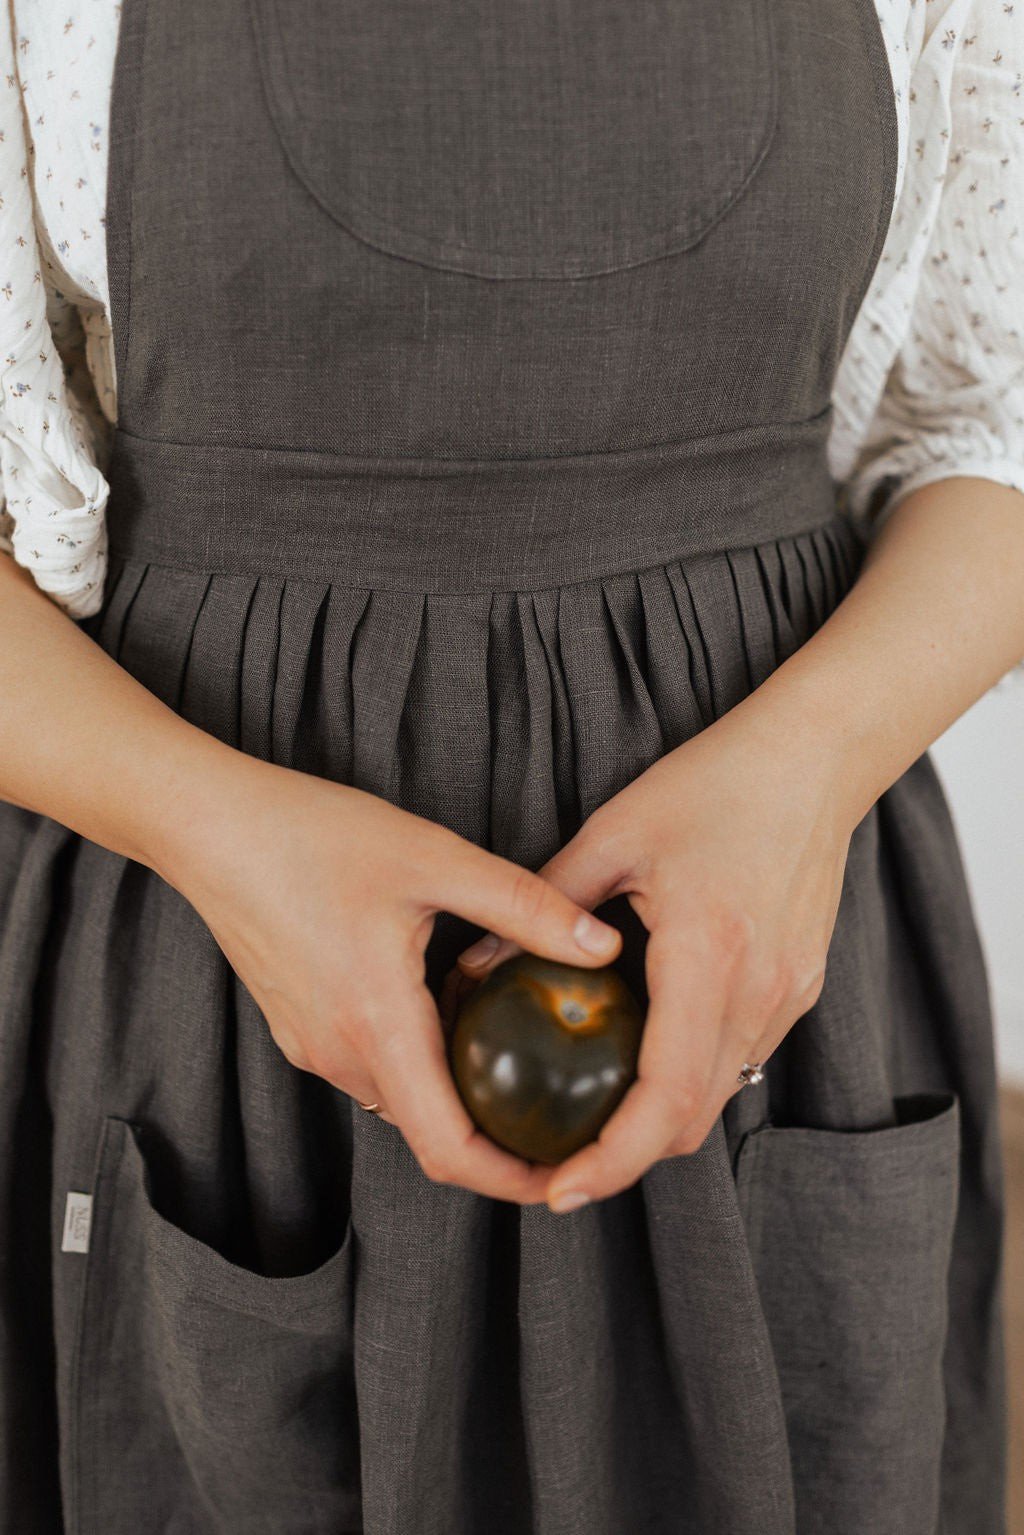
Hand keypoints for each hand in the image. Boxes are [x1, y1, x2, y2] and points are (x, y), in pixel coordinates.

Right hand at [161, 749, 621, 1204]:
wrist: (208, 825)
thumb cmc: (312, 835)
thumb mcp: (434, 860)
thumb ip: (524, 907)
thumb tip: (601, 948)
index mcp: (376, 1027)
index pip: (449, 1150)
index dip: (514, 1181)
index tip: (567, 1177)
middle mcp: (338, 1054)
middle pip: (429, 1134)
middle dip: (499, 1141)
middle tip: (564, 1120)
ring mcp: (311, 1044)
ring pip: (400, 1100)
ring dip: (456, 1099)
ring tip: (521, 1066)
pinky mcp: (297, 1025)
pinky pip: (371, 1067)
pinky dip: (419, 1064)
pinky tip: (452, 1015)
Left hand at [454, 697, 857, 1210]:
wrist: (814, 759)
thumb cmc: (711, 785)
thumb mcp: (613, 835)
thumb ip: (542, 904)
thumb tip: (471, 965)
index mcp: (709, 956)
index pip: (664, 1096)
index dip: (612, 1159)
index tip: (560, 1189)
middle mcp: (759, 992)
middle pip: (693, 1118)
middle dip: (626, 1156)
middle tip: (559, 1163)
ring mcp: (789, 994)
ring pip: (722, 1095)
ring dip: (660, 1120)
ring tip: (594, 1116)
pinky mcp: (800, 987)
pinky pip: (742, 1058)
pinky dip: (692, 1078)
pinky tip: (646, 1056)